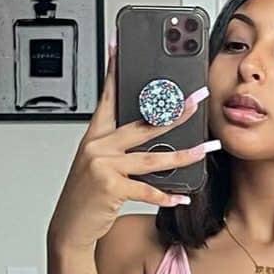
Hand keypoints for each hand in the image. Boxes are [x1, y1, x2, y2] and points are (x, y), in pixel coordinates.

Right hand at [47, 39, 215, 251]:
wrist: (69, 227)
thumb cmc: (87, 197)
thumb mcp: (98, 166)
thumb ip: (120, 151)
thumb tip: (154, 143)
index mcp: (95, 137)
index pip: (108, 97)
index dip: (114, 71)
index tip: (121, 46)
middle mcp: (98, 147)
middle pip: (142, 124)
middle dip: (173, 112)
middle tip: (196, 100)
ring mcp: (103, 166)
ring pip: (151, 158)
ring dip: (182, 155)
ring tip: (204, 149)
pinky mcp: (110, 188)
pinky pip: (146, 190)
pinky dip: (166, 196)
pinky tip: (182, 197)